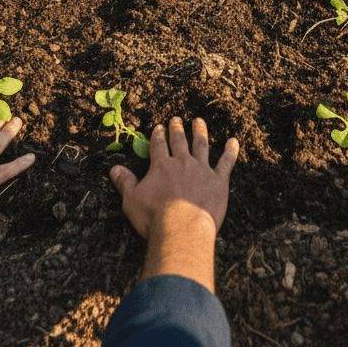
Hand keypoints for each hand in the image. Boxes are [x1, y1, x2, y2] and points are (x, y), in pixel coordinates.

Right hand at [111, 117, 238, 240]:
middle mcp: (182, 162)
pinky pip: (226, 162)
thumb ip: (125, 182)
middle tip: (176, 119)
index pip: (158, 145)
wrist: (182, 228)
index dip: (158, 135)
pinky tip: (234, 141)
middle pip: (179, 141)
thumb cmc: (154, 217)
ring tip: (199, 121)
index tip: (159, 127)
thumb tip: (113, 169)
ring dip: (200, 132)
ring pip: (201, 145)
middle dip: (177, 129)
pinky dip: (230, 151)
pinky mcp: (218, 181)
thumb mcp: (131, 200)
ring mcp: (201, 170)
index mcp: (161, 166)